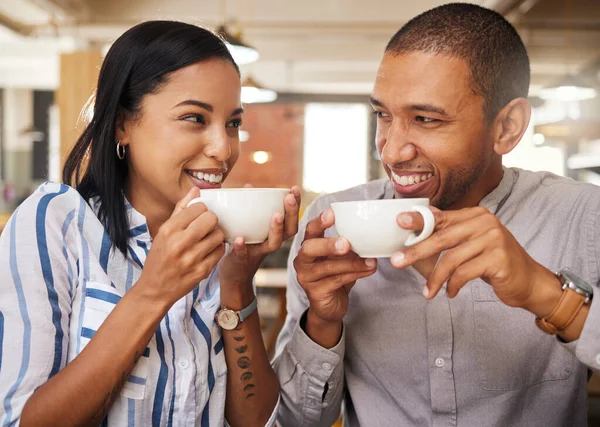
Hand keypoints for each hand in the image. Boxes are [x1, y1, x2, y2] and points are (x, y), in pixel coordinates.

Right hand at [139, 187, 225, 306]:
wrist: (155, 289)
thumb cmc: (159, 257)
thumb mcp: (163, 232)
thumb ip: (180, 209)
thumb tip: (196, 189)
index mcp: (169, 230)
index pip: (198, 208)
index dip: (202, 209)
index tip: (199, 215)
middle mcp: (180, 243)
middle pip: (211, 219)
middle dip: (211, 221)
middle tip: (206, 226)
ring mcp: (192, 258)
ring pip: (219, 235)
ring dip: (216, 235)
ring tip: (207, 238)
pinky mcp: (202, 271)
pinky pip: (220, 251)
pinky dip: (217, 248)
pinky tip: (209, 250)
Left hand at [218, 186, 301, 306]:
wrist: (233, 278)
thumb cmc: (244, 247)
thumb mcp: (250, 227)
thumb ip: (251, 209)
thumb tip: (249, 186)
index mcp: (275, 234)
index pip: (291, 218)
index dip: (295, 205)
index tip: (294, 188)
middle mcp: (271, 244)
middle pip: (289, 230)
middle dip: (292, 213)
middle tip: (290, 197)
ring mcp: (258, 253)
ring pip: (274, 243)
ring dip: (276, 229)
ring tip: (277, 215)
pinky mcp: (243, 261)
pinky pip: (244, 254)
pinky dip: (241, 246)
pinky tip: (239, 238)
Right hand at [294, 208, 376, 323]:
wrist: (331, 306)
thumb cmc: (336, 276)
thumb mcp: (341, 258)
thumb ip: (349, 246)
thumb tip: (372, 233)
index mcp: (308, 246)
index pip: (310, 230)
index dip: (319, 221)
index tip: (332, 213)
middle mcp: (302, 260)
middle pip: (309, 248)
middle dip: (328, 244)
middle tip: (346, 243)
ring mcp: (306, 277)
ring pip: (327, 267)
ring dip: (351, 263)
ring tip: (370, 261)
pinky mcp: (315, 293)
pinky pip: (336, 281)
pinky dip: (355, 275)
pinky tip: (368, 270)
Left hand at [390, 206, 556, 313]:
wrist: (528, 281)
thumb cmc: (494, 262)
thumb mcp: (471, 244)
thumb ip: (449, 234)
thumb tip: (418, 225)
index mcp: (476, 215)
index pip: (441, 218)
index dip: (418, 220)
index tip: (399, 221)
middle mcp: (485, 222)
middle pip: (442, 237)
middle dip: (416, 251)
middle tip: (397, 262)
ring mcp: (494, 239)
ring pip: (451, 259)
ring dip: (435, 278)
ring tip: (427, 292)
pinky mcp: (499, 258)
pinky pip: (464, 273)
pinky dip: (453, 285)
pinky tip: (450, 293)